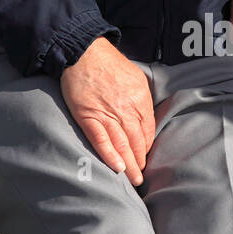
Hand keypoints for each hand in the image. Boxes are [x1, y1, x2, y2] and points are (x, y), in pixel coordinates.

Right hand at [60, 36, 154, 184]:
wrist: (84, 52)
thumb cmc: (110, 63)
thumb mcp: (136, 78)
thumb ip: (142, 100)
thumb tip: (145, 119)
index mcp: (140, 100)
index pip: (148, 132)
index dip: (146, 148)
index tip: (144, 158)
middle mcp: (126, 109)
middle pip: (137, 142)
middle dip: (140, 163)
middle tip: (141, 179)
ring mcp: (107, 114)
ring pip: (122, 145)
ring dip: (129, 165)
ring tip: (132, 181)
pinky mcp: (88, 116)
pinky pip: (101, 140)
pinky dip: (109, 155)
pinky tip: (116, 168)